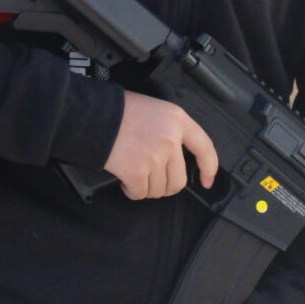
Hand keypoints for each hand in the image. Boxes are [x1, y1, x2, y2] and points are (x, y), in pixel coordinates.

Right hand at [104, 91, 218, 199]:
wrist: (95, 115)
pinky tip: (124, 178)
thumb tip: (177, 159)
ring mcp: (154, 156)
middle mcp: (170, 139)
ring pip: (159, 189)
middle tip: (151, 179)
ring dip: (146, 187)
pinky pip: (140, 193)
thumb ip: (171, 131)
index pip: (204, 147)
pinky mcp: (136, 171)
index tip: (207, 181)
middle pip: (178, 180)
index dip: (209, 168)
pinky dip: (131, 190)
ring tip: (134, 173)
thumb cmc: (121, 111)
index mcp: (177, 120)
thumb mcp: (155, 110)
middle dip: (165, 185)